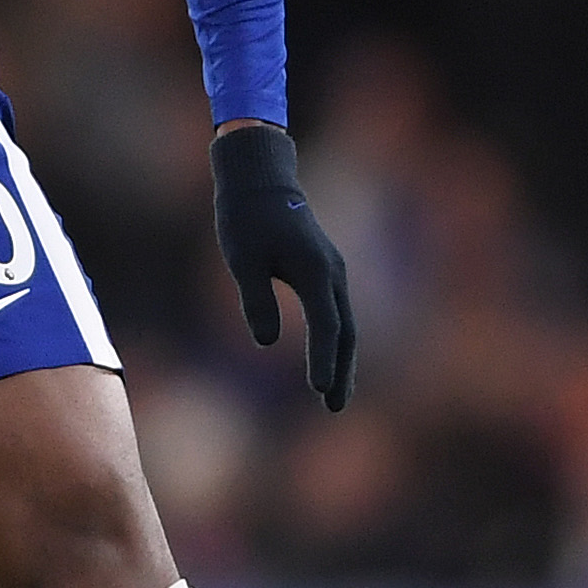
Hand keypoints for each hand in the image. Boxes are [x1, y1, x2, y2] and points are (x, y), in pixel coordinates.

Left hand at [210, 120, 355, 409]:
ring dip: (342, 360)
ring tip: (334, 397)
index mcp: (313, 270)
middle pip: (345, 331)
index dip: (323, 359)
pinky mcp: (326, 272)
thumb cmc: (246, 218)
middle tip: (333, 407)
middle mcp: (332, 273)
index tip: (319, 390)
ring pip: (345, 324)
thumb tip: (265, 343)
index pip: (325, 325)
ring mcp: (333, 272)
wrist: (261, 180)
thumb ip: (255, 299)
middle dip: (341, 371)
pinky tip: (329, 361)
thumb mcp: (242, 259)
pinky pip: (338, 313)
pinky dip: (336, 341)